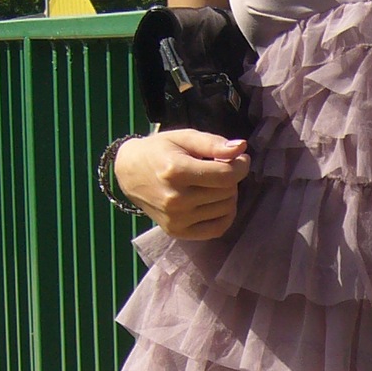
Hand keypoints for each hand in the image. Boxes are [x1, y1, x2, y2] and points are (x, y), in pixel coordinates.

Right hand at [113, 130, 249, 238]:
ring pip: (226, 209)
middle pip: (227, 192)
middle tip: (220, 169)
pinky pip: (217, 229)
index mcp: (176, 171)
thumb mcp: (184, 138)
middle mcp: (176, 199)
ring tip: (213, 184)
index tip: (241, 159)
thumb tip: (241, 148)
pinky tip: (217, 202)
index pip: (226, 176)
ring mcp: (176, 219)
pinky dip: (225, 215)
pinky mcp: (177, 232)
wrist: (130, 172)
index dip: (241, 166)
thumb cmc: (159, 151)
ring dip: (228, 195)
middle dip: (231, 178)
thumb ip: (212, 143)